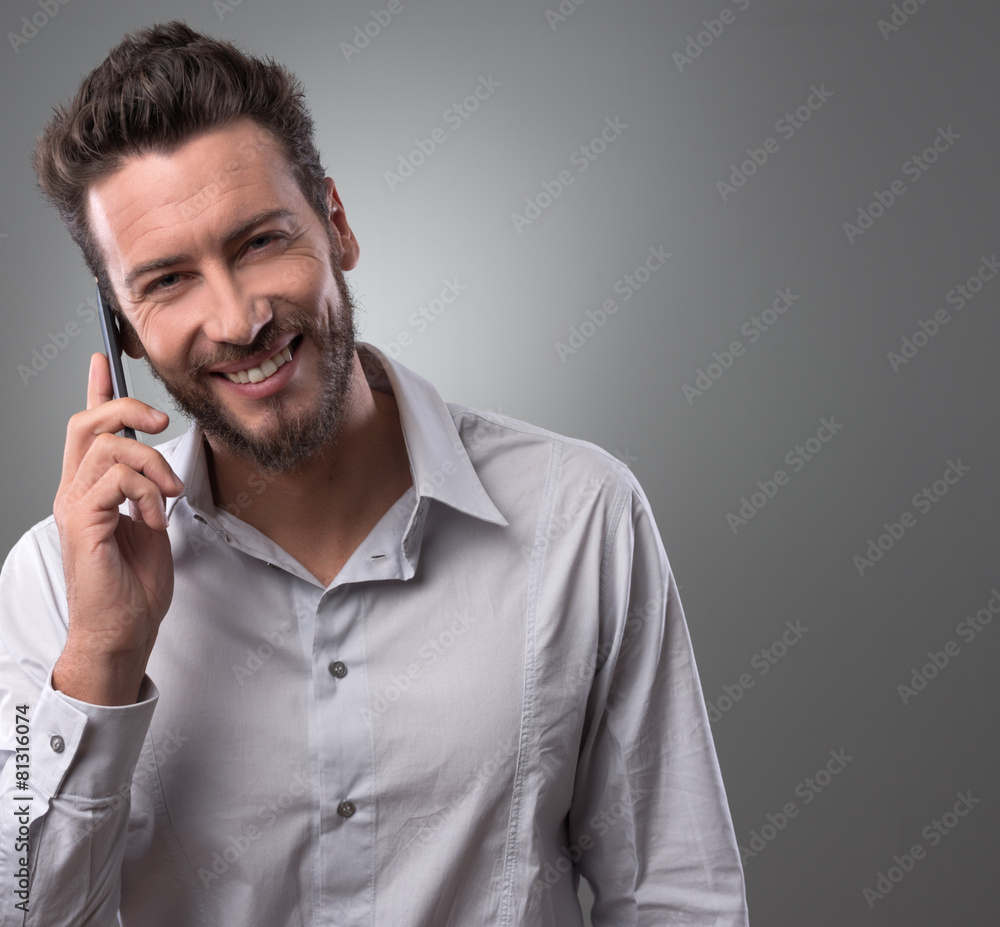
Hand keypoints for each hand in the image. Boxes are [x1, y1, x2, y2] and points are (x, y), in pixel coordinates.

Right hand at [51, 353, 184, 705]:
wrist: (124, 631)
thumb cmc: (135, 586)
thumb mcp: (151, 524)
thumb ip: (148, 492)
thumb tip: (160, 469)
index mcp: (89, 490)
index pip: (87, 430)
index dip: (96, 391)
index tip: (104, 360)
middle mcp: (74, 492)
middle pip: (89, 422)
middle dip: (128, 408)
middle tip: (163, 423)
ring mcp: (74, 506)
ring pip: (110, 447)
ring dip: (152, 464)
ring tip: (169, 496)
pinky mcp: (84, 523)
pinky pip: (117, 480)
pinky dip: (148, 493)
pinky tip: (157, 518)